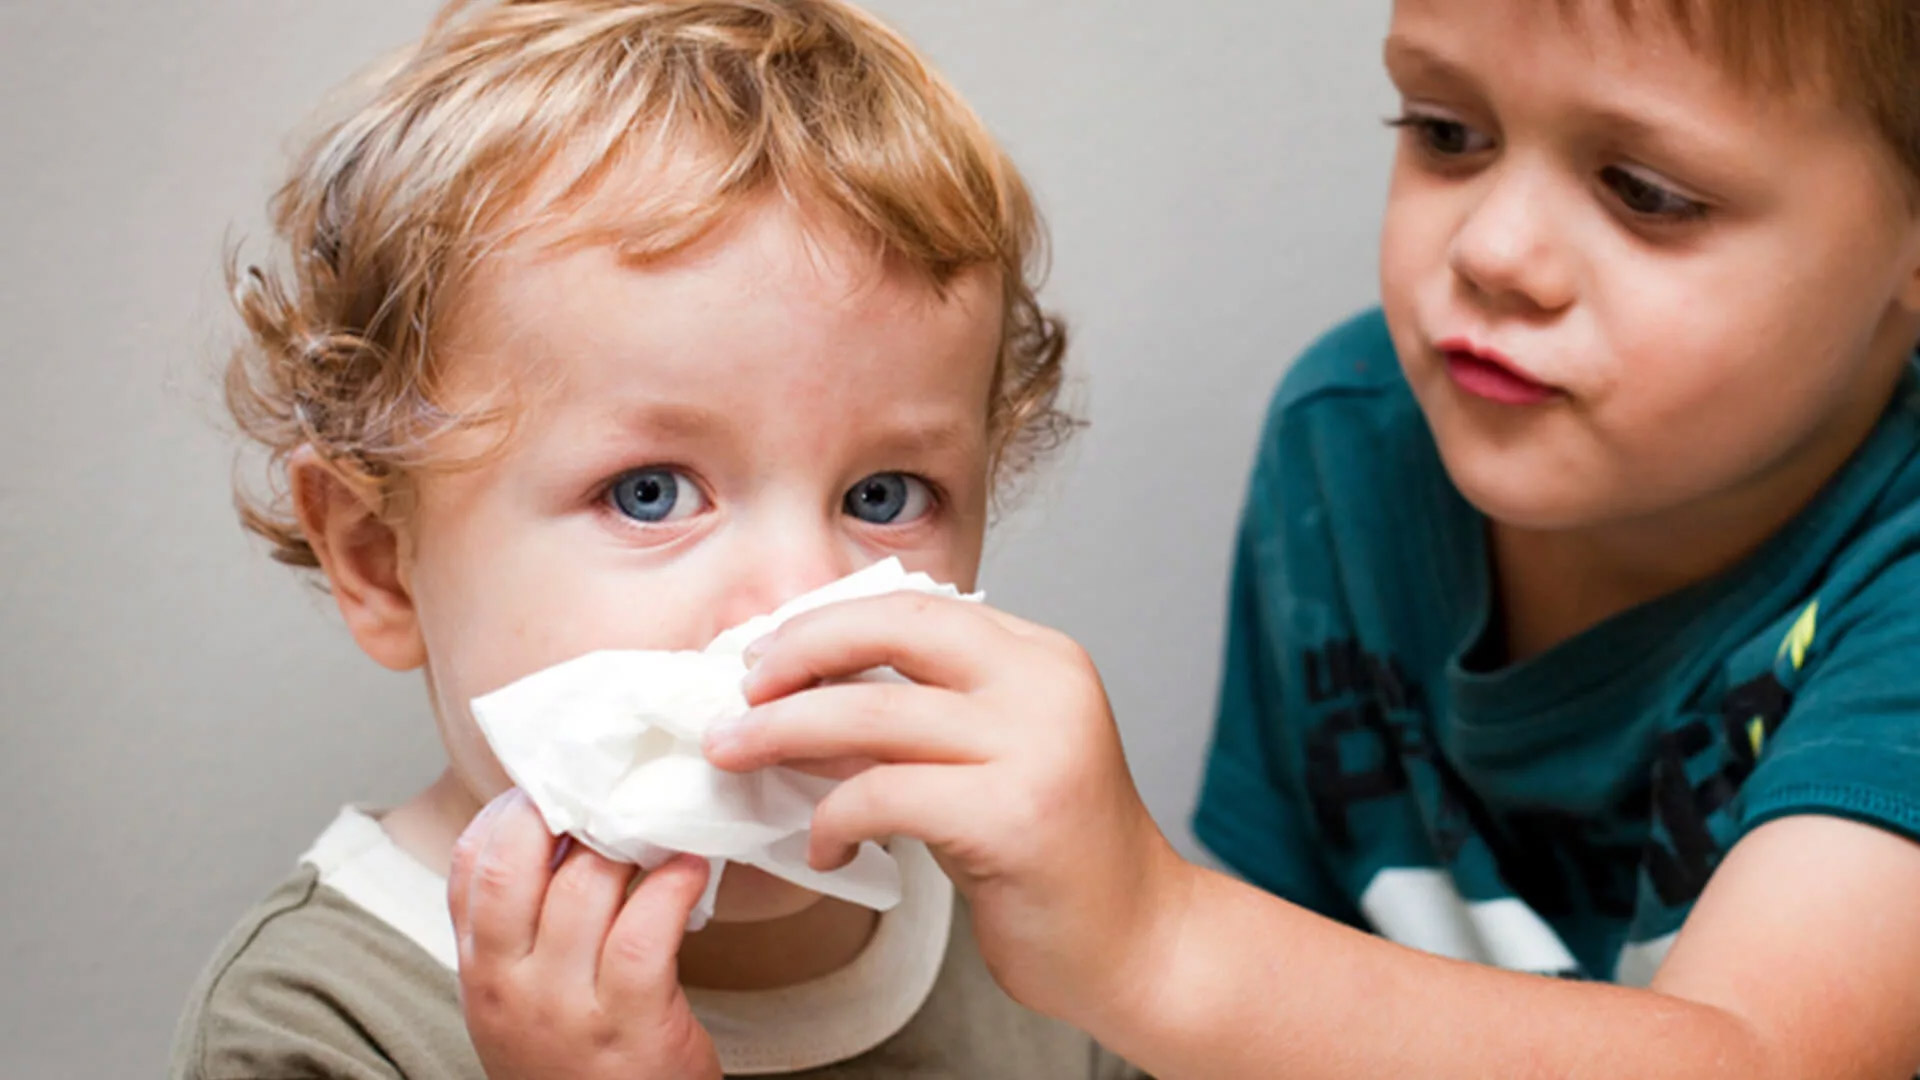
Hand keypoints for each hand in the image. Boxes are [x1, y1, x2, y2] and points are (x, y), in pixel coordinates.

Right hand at [448, 790, 721, 1079]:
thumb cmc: (579, 1061)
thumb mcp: (525, 996)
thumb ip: (527, 926)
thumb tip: (568, 828)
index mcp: (481, 969)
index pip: (471, 863)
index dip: (513, 808)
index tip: (560, 781)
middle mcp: (508, 984)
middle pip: (515, 862)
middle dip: (562, 807)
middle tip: (613, 782)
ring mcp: (564, 1008)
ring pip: (583, 887)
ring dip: (631, 842)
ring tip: (663, 821)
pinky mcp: (628, 1025)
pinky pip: (643, 934)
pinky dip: (671, 888)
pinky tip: (691, 869)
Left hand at [703, 594, 1195, 1025]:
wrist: (1139, 942)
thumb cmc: (1051, 857)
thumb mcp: (982, 762)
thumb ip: (911, 720)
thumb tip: (796, 698)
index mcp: (1040, 657)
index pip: (916, 605)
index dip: (828, 621)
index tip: (766, 652)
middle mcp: (1044, 685)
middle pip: (891, 630)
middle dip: (796, 653)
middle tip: (737, 694)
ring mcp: (1037, 747)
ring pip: (871, 713)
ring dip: (783, 734)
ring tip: (737, 755)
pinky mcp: (1014, 816)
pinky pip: (884, 796)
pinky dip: (833, 819)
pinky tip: (826, 849)